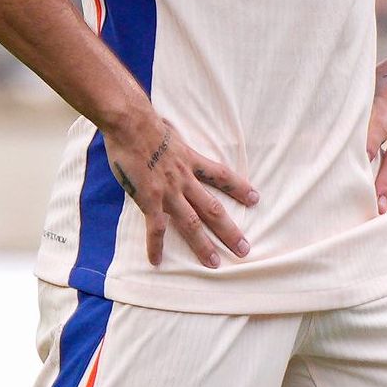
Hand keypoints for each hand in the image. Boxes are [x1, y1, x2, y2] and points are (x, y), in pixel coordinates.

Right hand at [104, 110, 257, 268]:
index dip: (240, 188)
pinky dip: (155, 246)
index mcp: (191, 161)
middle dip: (229, 230)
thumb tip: (171, 134)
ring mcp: (168, 191)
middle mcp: (185, 180)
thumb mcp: (170, 132)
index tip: (255, 199)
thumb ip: (174, 142)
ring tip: (214, 263)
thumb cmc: (146, 123)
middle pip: (213, 209)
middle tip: (244, 249)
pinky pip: (155, 227)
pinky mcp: (149, 199)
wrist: (131, 123)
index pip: (222, 176)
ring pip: (191, 223)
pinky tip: (156, 261)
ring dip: (203, 245)